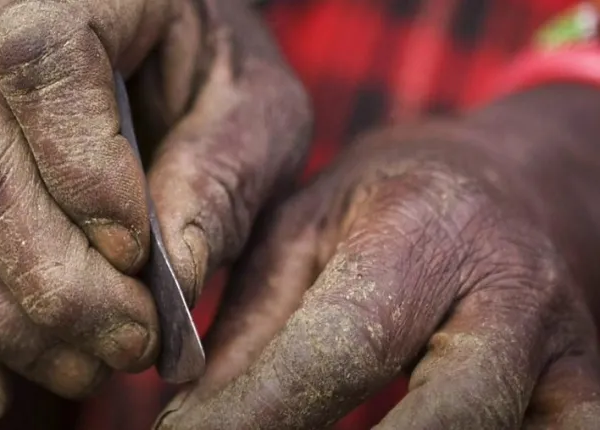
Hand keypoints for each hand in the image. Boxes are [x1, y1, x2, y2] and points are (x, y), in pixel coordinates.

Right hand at [0, 0, 310, 424]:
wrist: (157, 42)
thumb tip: (174, 280)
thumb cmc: (214, 71)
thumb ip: (221, 176)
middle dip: (53, 286)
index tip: (140, 258)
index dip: (85, 175)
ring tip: (87, 371)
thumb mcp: (253, 106)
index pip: (44, 68)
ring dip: (1, 324)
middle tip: (130, 346)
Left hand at [156, 84, 599, 428]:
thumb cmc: (384, 204)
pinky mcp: (585, 386)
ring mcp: (566, 348)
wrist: (505, 183)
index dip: (259, 415)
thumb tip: (186, 419)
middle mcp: (511, 290)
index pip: (341, 346)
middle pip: (451, 417)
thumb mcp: (302, 234)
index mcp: (422, 231)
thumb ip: (250, 328)